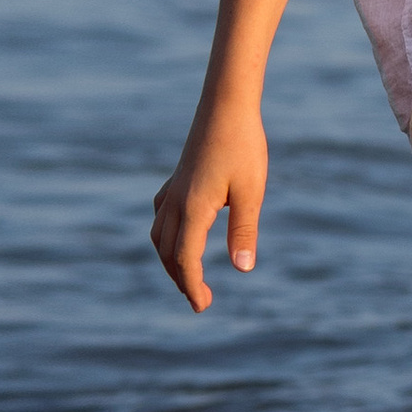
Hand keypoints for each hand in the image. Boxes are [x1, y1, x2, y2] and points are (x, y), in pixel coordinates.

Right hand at [150, 99, 268, 310]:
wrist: (226, 104)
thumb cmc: (244, 146)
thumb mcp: (251, 192)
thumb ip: (244, 231)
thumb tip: (243, 268)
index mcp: (193, 209)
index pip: (186, 260)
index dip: (192, 287)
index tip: (202, 307)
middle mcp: (175, 202)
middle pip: (168, 253)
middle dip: (181, 279)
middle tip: (200, 301)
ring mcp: (173, 188)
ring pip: (160, 235)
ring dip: (170, 260)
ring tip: (187, 275)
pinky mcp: (177, 177)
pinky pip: (161, 214)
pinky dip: (166, 234)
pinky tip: (179, 233)